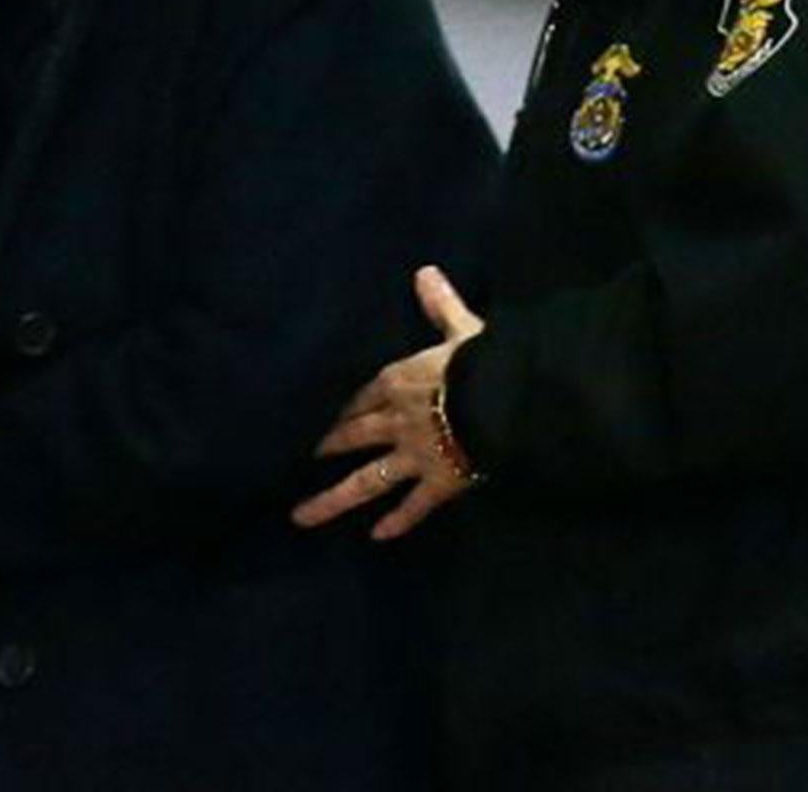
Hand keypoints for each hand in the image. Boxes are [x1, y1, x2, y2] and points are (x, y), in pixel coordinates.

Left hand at [291, 265, 483, 539]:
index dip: (344, 407)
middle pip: (354, 435)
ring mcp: (416, 455)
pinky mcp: (441, 482)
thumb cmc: (485, 362)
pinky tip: (377, 535)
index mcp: (399, 381)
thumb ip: (442, 306)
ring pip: (368, 479)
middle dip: (326, 447)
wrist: (507, 401)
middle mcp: (397, 420)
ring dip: (334, 499)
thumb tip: (425, 271)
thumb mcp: (463, 328)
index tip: (322, 417)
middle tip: (300, 458)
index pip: (363, 395)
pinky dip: (398, 521)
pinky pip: (415, 505)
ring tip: (302, 516)